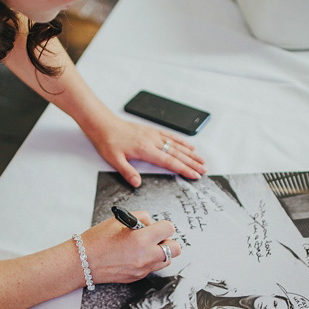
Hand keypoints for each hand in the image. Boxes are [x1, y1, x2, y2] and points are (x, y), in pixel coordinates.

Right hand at [81, 211, 181, 283]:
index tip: (155, 226)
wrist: (82, 262)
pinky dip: (150, 260)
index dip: (162, 225)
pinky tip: (135, 255)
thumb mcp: (118, 219)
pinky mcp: (138, 277)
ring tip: (145, 247)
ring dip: (160, 252)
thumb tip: (151, 222)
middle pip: (175, 248)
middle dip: (167, 240)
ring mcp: (143, 269)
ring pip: (167, 261)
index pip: (169, 229)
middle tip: (154, 237)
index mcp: (142, 239)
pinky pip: (153, 268)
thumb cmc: (97, 239)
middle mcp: (146, 257)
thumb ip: (140, 217)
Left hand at [85, 116, 205, 187]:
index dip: (183, 169)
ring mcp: (154, 135)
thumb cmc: (109, 141)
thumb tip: (137, 183)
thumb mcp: (115, 160)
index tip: (194, 175)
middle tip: (204, 170)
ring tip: (202, 160)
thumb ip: (127, 172)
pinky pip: (170, 136)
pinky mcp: (152, 131)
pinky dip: (181, 141)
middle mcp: (153, 141)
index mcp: (146, 150)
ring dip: (190, 153)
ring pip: (176, 145)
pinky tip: (189, 146)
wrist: (104, 124)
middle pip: (177, 154)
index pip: (169, 162)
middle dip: (192, 163)